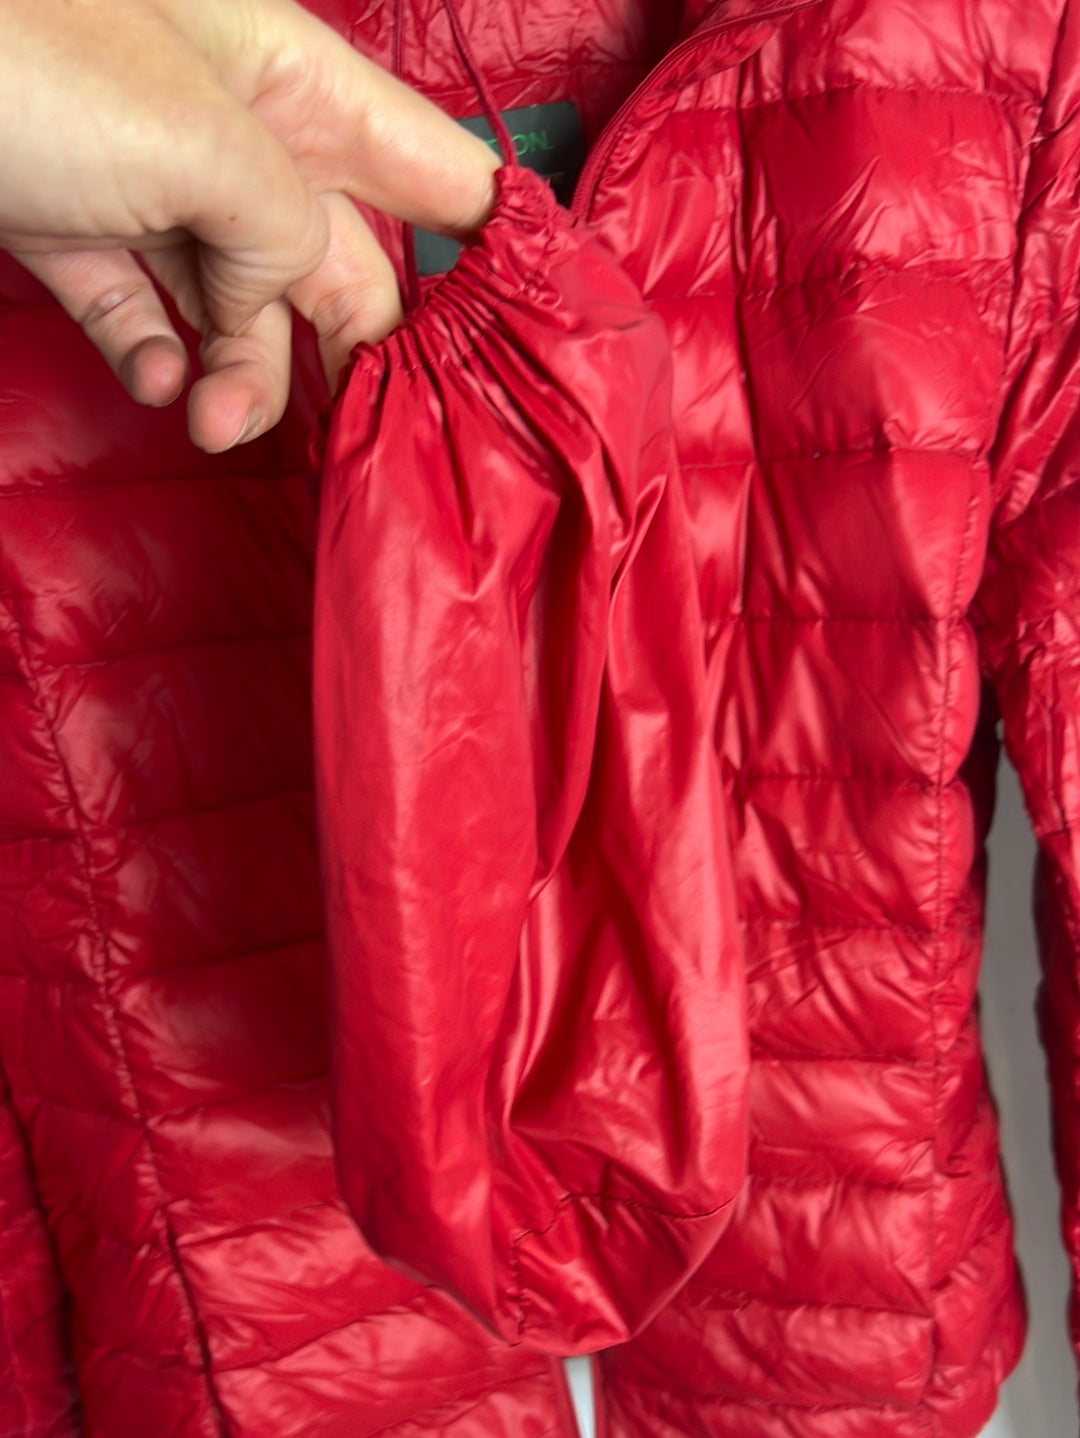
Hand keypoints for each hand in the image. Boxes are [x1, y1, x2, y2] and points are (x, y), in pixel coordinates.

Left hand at [0, 0, 497, 450]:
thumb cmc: (14, 42)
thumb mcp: (199, 139)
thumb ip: (289, 227)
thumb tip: (289, 291)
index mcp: (291, 78)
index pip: (429, 163)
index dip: (488, 243)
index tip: (526, 335)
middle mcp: (234, 131)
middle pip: (340, 258)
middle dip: (350, 347)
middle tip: (362, 425)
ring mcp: (151, 183)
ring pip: (240, 304)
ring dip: (244, 375)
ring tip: (218, 418)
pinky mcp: (74, 230)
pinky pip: (144, 315)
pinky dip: (159, 361)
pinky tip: (159, 384)